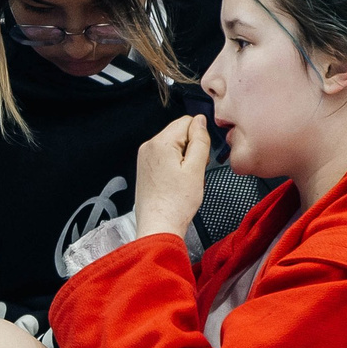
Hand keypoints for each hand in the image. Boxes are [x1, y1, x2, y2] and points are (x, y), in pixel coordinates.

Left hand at [133, 114, 210, 239]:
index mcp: (160, 142)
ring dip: (185, 160)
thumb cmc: (176, 203)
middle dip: (192, 149)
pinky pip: (165, 158)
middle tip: (194, 172)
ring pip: (173, 147)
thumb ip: (200, 140)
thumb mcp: (196, 168)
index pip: (187, 122)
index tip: (201, 157)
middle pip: (179, 134)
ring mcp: (144, 158)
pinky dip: (176, 167)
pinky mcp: (145, 169)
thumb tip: (200, 120)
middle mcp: (148, 147)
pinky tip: (178, 184)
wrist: (158, 226)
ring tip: (186, 180)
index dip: (200, 138)